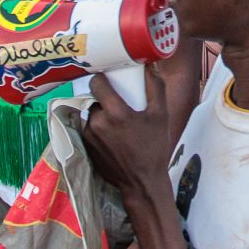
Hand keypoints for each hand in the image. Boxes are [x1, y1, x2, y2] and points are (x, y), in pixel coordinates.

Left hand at [81, 71, 178, 207]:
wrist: (142, 183)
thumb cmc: (154, 148)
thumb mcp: (161, 116)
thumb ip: (155, 87)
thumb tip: (150, 65)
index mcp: (115, 112)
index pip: (97, 83)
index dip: (102, 77)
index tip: (110, 77)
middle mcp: (97, 123)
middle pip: (96, 99)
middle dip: (106, 98)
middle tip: (121, 102)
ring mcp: (90, 137)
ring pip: (93, 114)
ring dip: (102, 114)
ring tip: (119, 121)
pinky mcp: (87, 148)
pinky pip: (90, 129)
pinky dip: (99, 128)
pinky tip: (113, 135)